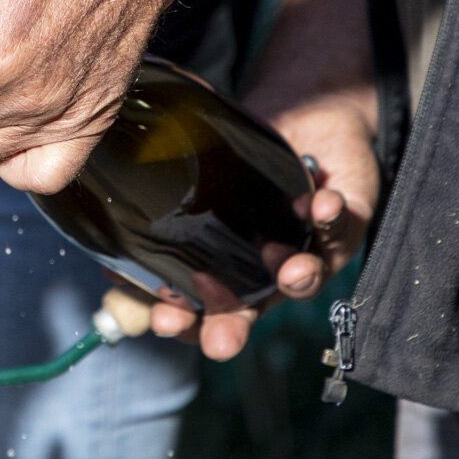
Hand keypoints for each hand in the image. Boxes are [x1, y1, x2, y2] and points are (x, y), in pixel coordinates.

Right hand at [145, 98, 378, 359]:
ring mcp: (313, 248)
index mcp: (235, 271)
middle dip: (236, 325)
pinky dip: (331, 216)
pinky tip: (317, 204)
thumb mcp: (198, 187)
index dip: (188, 322)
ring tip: (287, 271)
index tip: (163, 321)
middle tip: (220, 341)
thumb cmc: (244, 162)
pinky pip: (343, 223)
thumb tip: (111, 265)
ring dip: (297, 276)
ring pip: (309, 275)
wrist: (307, 117)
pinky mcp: (347, 217)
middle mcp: (272, 270)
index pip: (206, 309)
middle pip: (254, 308)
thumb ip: (160, 227)